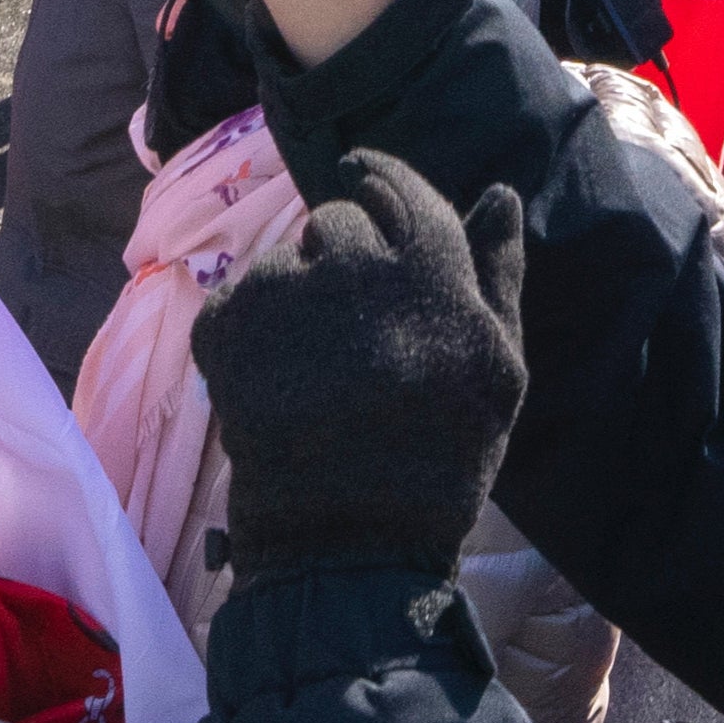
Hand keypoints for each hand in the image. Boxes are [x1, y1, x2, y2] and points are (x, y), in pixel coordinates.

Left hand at [199, 151, 527, 583]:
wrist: (349, 544)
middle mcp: (353, 271)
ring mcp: (283, 299)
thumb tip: (498, 193)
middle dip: (344, 255)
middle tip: (354, 320)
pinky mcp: (226, 330)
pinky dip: (253, 327)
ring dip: (299, 292)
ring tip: (317, 365)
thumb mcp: (496, 370)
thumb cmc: (439, 458)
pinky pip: (240, 296)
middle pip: (340, 221)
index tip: (367, 178)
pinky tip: (280, 380)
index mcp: (430, 277)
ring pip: (286, 258)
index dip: (383, 179)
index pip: (402, 190)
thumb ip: (497, 274)